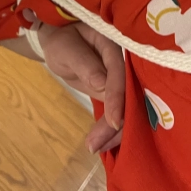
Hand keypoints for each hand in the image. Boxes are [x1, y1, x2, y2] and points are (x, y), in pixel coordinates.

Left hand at [38, 23, 124, 153]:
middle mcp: (125, 63)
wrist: (61, 44)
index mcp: (115, 45)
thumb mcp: (67, 50)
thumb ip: (85, 64)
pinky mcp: (116, 92)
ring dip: (113, 131)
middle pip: (129, 94)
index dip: (118, 97)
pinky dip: (110, 129)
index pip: (120, 72)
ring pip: (126, 108)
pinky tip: (99, 144)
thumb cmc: (62, 42)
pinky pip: (118, 112)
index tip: (114, 121)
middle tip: (96, 145)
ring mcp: (122, 79)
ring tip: (93, 148)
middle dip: (118, 121)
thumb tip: (102, 84)